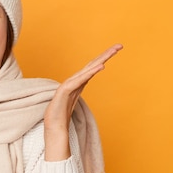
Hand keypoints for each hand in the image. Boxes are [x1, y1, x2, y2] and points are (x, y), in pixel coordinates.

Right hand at [44, 44, 122, 160]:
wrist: (53, 127)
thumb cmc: (61, 116)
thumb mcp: (74, 101)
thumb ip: (78, 93)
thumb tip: (82, 89)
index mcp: (79, 83)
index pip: (93, 68)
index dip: (104, 58)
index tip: (116, 50)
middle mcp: (75, 81)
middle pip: (92, 64)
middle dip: (106, 54)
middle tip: (120, 45)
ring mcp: (69, 85)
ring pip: (88, 69)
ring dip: (101, 59)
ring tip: (113, 52)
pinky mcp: (65, 90)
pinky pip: (80, 79)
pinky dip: (91, 72)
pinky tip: (101, 66)